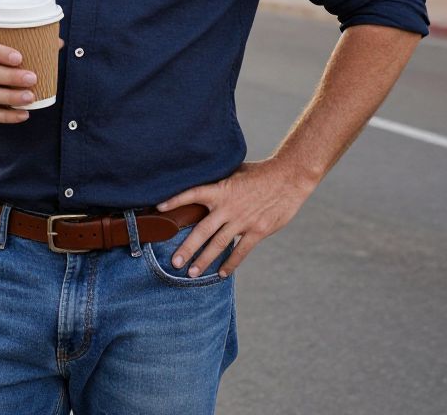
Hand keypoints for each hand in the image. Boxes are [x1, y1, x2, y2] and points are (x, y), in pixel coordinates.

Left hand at [156, 158, 316, 277]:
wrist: (288, 178)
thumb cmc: (260, 173)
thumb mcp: (234, 172)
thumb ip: (219, 182)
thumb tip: (201, 183)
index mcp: (221, 190)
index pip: (192, 194)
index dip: (175, 200)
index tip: (159, 209)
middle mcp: (228, 207)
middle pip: (202, 230)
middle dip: (187, 248)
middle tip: (174, 262)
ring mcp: (242, 221)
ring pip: (219, 244)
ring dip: (204, 260)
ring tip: (192, 273)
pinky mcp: (258, 230)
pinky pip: (241, 251)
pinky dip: (231, 263)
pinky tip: (222, 274)